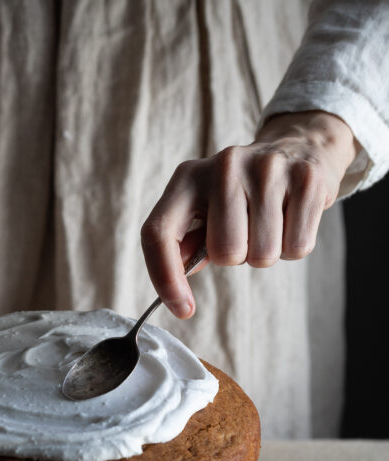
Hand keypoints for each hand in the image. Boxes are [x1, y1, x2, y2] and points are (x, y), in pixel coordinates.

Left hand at [141, 111, 358, 318]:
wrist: (296, 148)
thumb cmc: (241, 195)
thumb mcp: (204, 211)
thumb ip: (185, 246)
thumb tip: (176, 285)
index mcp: (187, 178)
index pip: (159, 233)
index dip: (165, 277)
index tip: (183, 309)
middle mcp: (224, 166)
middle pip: (226, 253)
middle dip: (237, 257)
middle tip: (246, 232)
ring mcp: (267, 168)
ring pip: (263, 254)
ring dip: (266, 253)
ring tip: (269, 223)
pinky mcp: (305, 178)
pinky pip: (297, 247)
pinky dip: (294, 246)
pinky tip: (290, 218)